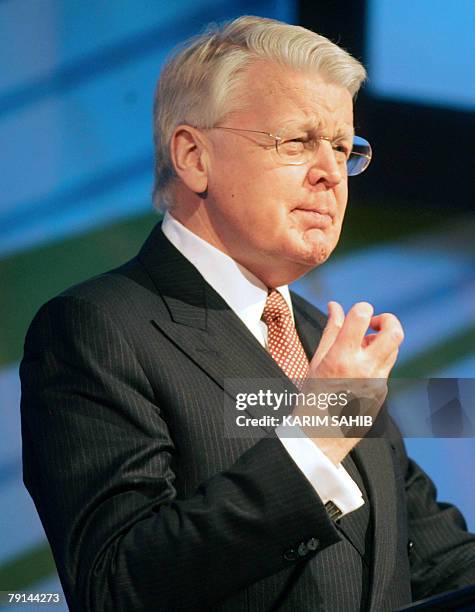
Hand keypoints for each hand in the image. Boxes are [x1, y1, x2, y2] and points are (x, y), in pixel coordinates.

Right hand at [296, 301, 403, 462]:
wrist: (319, 437)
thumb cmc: (311, 398)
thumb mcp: (316, 361)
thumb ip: (331, 330)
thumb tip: (335, 306)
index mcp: (342, 358)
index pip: (362, 316)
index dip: (362, 308)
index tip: (356, 313)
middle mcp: (365, 369)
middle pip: (395, 332)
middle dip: (387, 320)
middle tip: (372, 324)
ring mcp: (378, 384)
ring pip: (393, 350)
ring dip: (380, 342)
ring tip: (360, 349)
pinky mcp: (383, 394)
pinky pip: (385, 369)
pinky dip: (374, 363)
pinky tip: (355, 374)